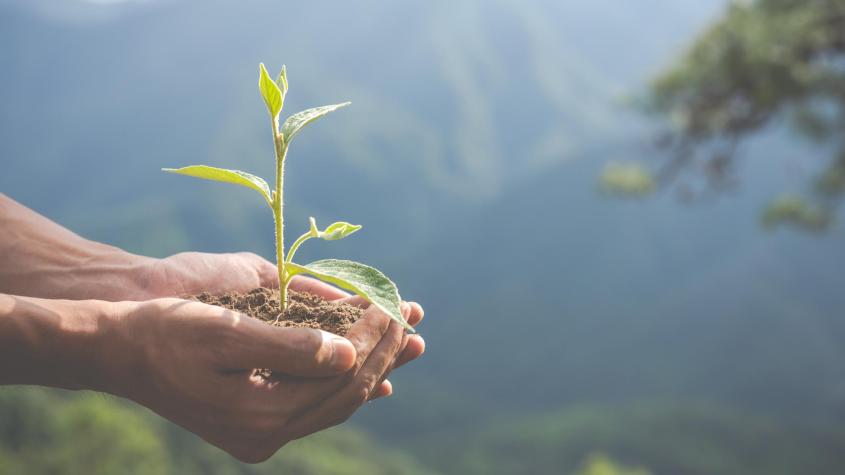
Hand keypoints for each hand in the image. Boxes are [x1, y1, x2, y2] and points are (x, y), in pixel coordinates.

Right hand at [108, 296, 411, 462]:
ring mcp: (261, 434)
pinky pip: (316, 406)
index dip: (373, 339)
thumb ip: (289, 346)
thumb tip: (348, 353)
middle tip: (413, 317)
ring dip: (373, 367)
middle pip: (346, 394)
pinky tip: (373, 375)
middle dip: (384, 353)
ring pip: (336, 401)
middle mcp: (266, 434)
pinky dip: (346, 384)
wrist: (118, 353)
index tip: (394, 304)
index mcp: (260, 414)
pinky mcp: (256, 424)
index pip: (341, 377)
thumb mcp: (226, 331)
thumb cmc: (166, 332)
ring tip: (408, 341)